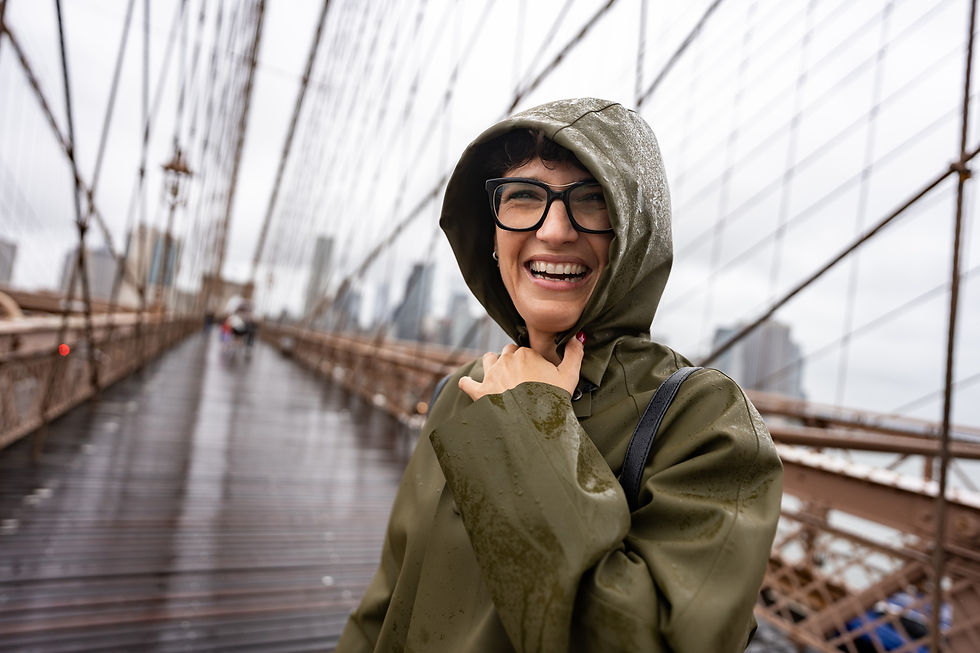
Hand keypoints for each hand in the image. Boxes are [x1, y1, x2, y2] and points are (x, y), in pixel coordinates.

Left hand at [458, 334, 584, 400]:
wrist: (534, 423)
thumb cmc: (553, 399)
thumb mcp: (570, 376)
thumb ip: (574, 354)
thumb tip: (576, 337)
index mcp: (526, 354)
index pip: (527, 351)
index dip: (532, 362)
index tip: (537, 374)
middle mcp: (506, 360)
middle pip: (508, 353)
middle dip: (513, 362)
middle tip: (521, 378)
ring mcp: (492, 375)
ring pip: (488, 360)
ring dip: (492, 365)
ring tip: (499, 376)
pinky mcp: (480, 391)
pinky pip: (467, 383)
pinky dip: (467, 383)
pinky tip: (469, 385)